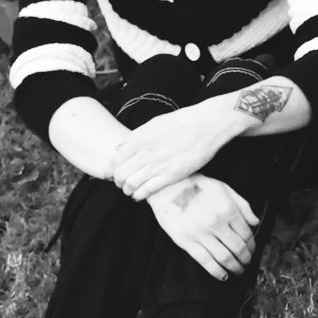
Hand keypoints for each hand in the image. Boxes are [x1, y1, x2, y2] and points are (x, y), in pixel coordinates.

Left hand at [109, 103, 243, 199]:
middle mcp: (144, 153)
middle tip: (122, 183)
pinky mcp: (171, 175)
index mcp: (138, 139)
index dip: (110, 172)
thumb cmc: (182, 122)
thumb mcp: (153, 124)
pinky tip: (141, 195)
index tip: (112, 175)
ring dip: (128, 190)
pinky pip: (147, 191)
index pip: (114, 162)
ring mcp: (157, 165)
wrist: (207, 124)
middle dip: (118, 182)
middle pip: (120, 175)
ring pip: (130, 185)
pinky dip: (139, 195)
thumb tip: (121, 148)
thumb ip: (136, 138)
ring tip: (131, 190)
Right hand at [148, 175, 258, 279]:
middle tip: (247, 263)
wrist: (167, 187)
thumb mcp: (225, 188)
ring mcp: (200, 234)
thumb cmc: (198, 186)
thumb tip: (256, 222)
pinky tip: (223, 276)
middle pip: (238, 248)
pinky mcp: (185, 242)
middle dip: (246, 259)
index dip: (252, 246)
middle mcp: (216, 223)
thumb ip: (243, 206)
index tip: (252, 251)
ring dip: (235, 267)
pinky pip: (205, 261)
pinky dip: (217, 272)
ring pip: (224, 258)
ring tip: (238, 271)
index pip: (246, 235)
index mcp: (228, 210)